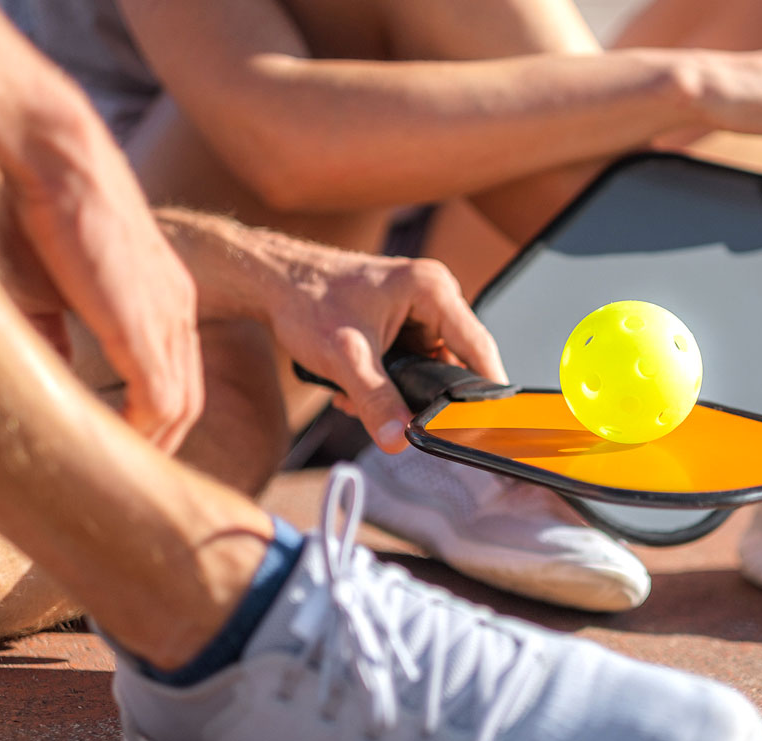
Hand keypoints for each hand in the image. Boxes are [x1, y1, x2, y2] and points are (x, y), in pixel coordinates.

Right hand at [9, 138, 203, 452]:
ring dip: (155, 444)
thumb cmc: (45, 213)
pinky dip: (145, 430)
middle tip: (133, 473)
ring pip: (180, 405)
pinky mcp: (147, 326)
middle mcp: (180, 313)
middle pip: (187, 398)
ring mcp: (170, 319)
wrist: (59, 159)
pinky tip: (119, 446)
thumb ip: (59, 331)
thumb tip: (52, 369)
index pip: (178, 373)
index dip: (156, 413)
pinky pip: (161, 399)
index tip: (128, 440)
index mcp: (167, 300)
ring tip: (124, 472)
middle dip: (162, 441)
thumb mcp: (51, 285)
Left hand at [245, 233, 504, 453]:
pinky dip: (386, 379)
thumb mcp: (344, 358)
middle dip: (422, 392)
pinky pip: (410, 360)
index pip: (478, 346)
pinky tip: (353, 386)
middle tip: (392, 414)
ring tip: (355, 396)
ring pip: (428, 365)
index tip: (491, 422)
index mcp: (432, 289)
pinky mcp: (402, 319)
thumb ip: (375, 399)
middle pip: (453, 360)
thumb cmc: (305, 300)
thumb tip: (400, 439)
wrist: (271, 280)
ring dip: (397, 389)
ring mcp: (419, 307)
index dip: (487, 388)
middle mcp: (433, 293)